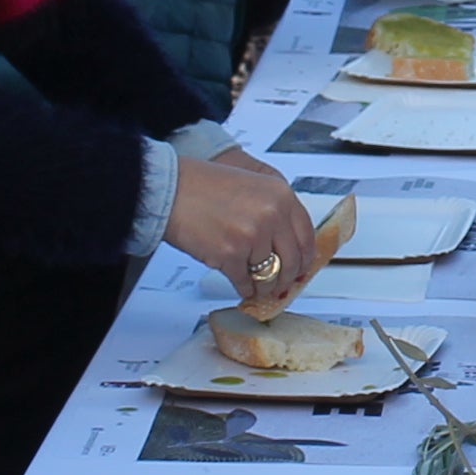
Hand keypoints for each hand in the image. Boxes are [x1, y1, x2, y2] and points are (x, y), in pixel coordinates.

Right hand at [165, 152, 318, 314]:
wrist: (169, 189)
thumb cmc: (202, 186)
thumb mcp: (252, 186)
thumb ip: (274, 211)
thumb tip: (287, 244)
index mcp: (280, 194)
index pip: (307, 234)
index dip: (305, 256)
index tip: (302, 266)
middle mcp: (271, 214)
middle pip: (293, 260)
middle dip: (287, 278)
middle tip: (281, 284)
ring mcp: (252, 235)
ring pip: (270, 276)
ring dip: (264, 286)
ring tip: (258, 286)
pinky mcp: (231, 255)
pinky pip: (245, 282)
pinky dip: (244, 288)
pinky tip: (241, 285)